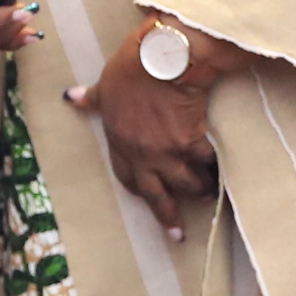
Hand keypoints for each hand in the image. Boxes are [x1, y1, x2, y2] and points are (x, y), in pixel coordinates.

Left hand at [65, 21, 229, 236]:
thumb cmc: (130, 69)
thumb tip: (70, 96)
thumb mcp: (105, 85)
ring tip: (208, 194)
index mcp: (120, 142)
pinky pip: (207, 163)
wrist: (160, 61)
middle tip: (177, 234)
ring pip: (185, 183)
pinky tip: (224, 174)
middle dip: (168, 216)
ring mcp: (167, 152)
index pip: (126, 176)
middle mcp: (143, 154)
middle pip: (156, 194)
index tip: (147, 196)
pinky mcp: (191, 143)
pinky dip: (217, 169)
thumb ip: (91, 98)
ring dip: (198, 191)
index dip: (138, 189)